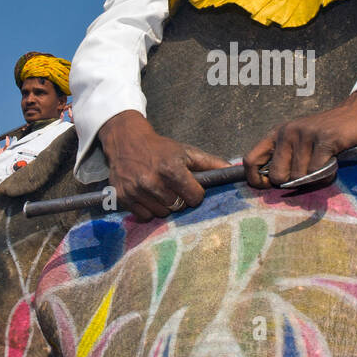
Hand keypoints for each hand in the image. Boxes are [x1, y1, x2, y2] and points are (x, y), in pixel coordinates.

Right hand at [98, 111, 231, 220]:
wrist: (126, 140)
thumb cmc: (160, 148)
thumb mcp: (186, 151)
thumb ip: (210, 163)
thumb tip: (233, 171)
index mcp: (171, 169)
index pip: (194, 197)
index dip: (195, 193)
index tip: (190, 186)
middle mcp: (152, 181)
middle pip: (178, 207)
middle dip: (179, 199)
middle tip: (172, 187)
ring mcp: (136, 190)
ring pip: (161, 214)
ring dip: (163, 205)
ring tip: (159, 190)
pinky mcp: (123, 197)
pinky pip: (144, 216)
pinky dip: (148, 209)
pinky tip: (147, 195)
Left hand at [244, 89, 356, 187]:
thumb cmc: (326, 134)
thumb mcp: (299, 142)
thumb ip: (285, 158)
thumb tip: (271, 185)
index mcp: (277, 133)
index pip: (251, 160)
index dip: (257, 180)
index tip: (270, 186)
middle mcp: (287, 132)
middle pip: (278, 176)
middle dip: (293, 181)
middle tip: (308, 172)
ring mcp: (306, 134)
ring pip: (300, 176)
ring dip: (314, 177)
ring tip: (324, 163)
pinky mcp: (325, 139)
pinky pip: (318, 171)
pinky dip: (327, 174)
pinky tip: (333, 162)